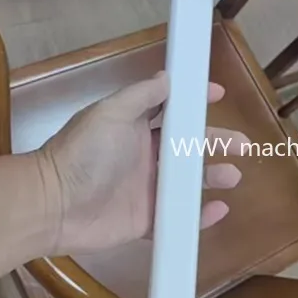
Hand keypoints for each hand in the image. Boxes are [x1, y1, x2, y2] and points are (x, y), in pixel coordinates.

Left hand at [37, 71, 248, 254]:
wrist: (54, 205)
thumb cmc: (83, 154)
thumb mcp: (110, 114)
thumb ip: (140, 96)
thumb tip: (168, 77)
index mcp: (136, 128)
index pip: (171, 111)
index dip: (195, 103)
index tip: (219, 95)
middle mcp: (145, 157)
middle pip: (189, 147)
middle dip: (217, 143)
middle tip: (244, 145)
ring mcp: (147, 190)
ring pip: (189, 183)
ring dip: (213, 177)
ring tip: (233, 175)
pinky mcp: (146, 221)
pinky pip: (178, 218)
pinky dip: (200, 216)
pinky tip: (218, 210)